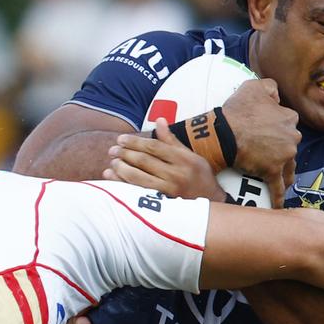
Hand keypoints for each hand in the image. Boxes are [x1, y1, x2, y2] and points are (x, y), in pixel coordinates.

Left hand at [103, 118, 224, 200]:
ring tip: (112, 162)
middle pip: (145, 161)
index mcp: (183, 159)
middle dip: (125, 153)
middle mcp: (176, 174)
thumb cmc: (199, 176)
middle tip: (113, 150)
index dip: (135, 142)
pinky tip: (113, 178)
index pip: (154, 147)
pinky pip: (137, 192)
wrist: (211, 202)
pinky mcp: (162, 203)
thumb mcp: (191, 155)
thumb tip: (159, 120)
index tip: (121, 139)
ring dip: (122, 168)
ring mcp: (169, 190)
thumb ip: (171, 139)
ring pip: (138, 177)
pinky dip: (122, 184)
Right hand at [222, 79, 300, 207]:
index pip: (289, 123)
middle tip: (271, 154)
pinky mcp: (272, 171)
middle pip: (290, 145)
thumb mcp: (254, 86)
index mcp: (289, 118)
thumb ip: (270, 87)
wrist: (224, 132)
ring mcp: (284, 155)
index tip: (270, 131)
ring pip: (288, 166)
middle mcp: (292, 137)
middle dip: (283, 150)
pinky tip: (279, 205)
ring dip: (286, 172)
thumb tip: (277, 95)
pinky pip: (278, 187)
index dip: (279, 127)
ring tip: (281, 178)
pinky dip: (278, 196)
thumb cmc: (237, 109)